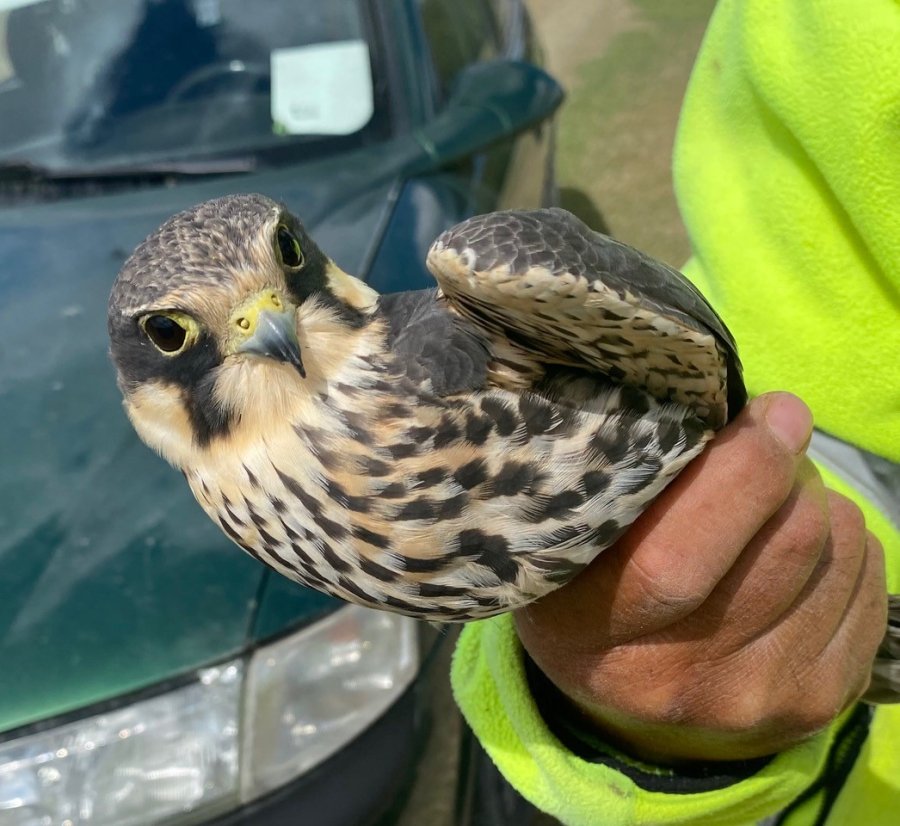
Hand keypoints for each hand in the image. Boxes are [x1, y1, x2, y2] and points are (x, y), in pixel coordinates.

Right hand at [515, 393, 886, 763]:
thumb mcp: (576, 522)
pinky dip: (847, 543)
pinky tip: (800, 548)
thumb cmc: (589, 573)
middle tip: (765, 447)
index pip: (677, 559)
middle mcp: (672, 680)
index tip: (773, 411)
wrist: (622, 675)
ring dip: (819, 502)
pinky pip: (871, 583)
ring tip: (771, 503)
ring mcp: (750, 699)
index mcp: (590, 628)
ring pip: (839, 552)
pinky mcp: (813, 703)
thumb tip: (765, 415)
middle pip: (786, 544)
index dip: (743, 472)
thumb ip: (634, 473)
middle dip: (792, 469)